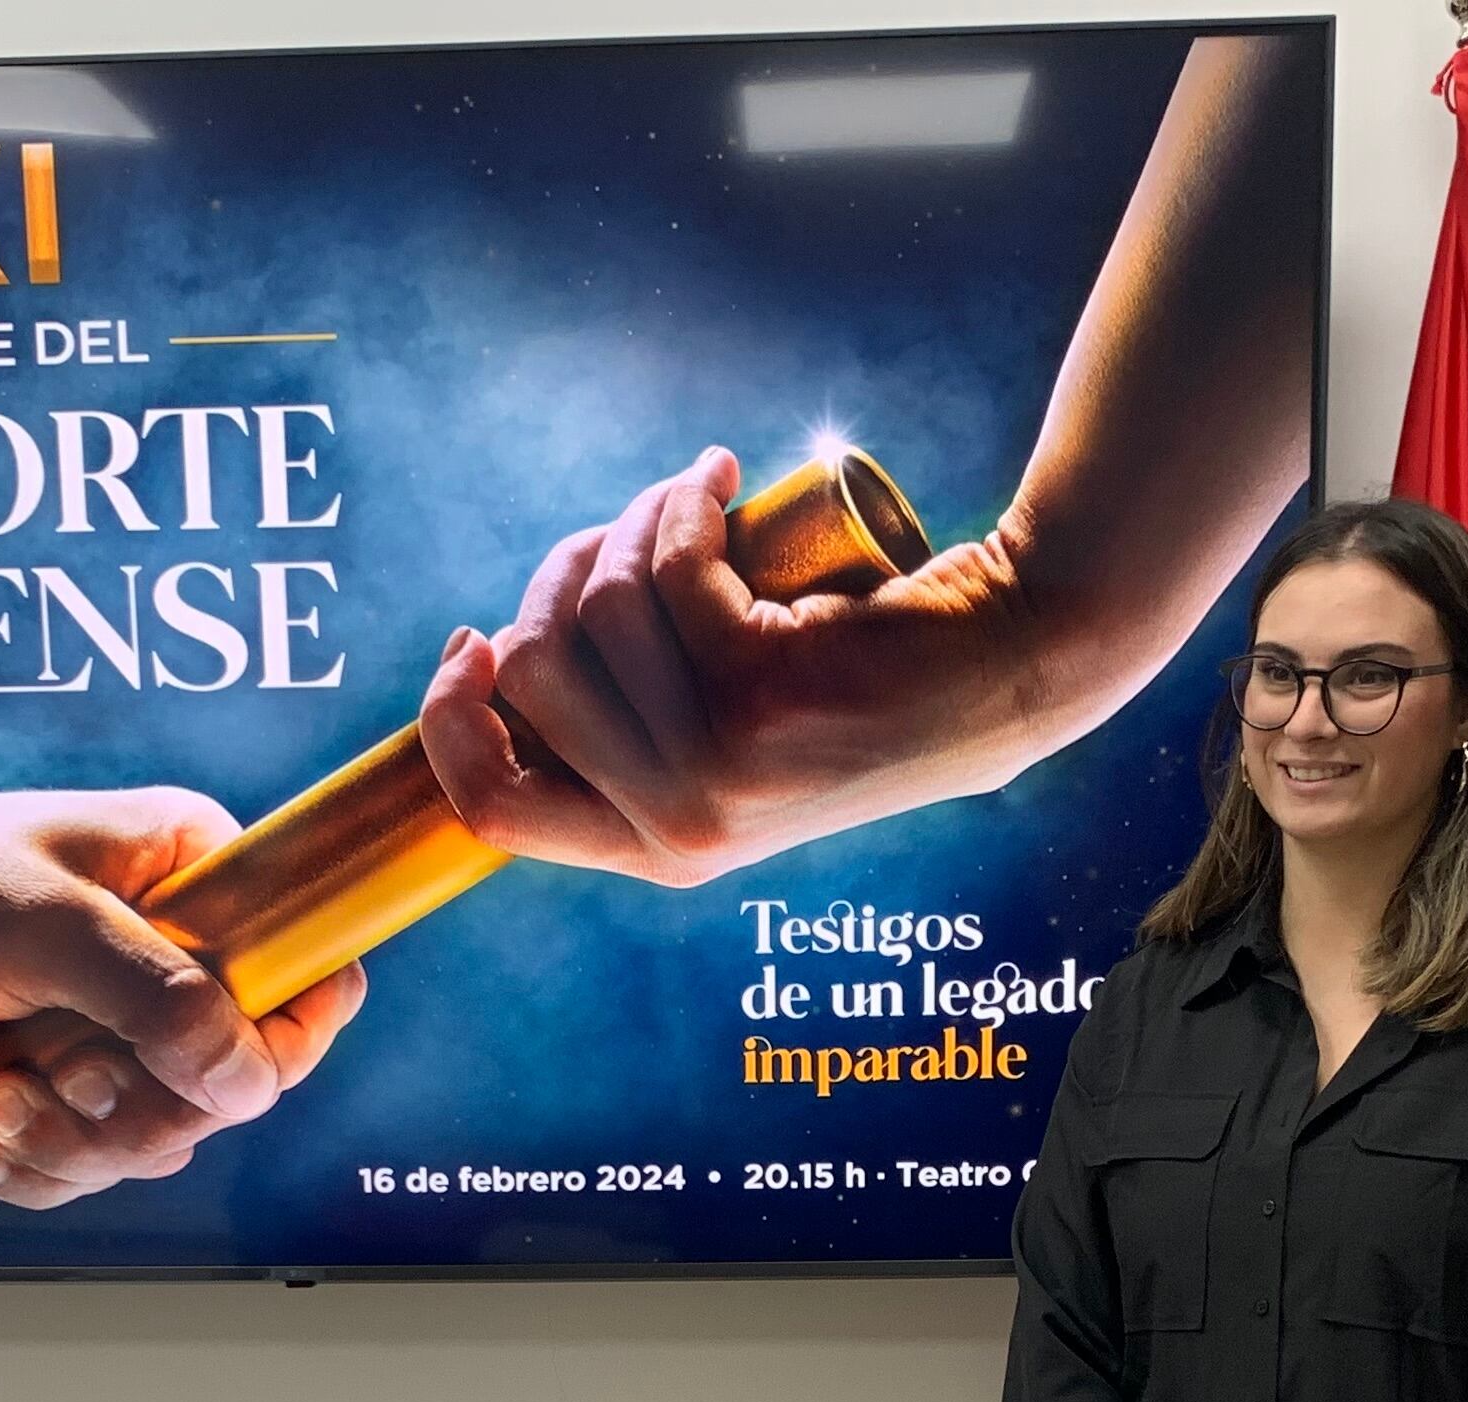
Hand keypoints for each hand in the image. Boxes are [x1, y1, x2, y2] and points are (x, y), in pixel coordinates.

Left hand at [0, 783, 370, 1210]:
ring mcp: (110, 1017)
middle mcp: (166, 946)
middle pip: (233, 1074)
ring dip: (77, 1140)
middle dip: (141, 1106)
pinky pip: (93, 1157)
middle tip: (65, 1083)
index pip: (302, 959)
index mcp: (188, 870)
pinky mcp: (54, 1075)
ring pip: (162, 1129)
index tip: (227, 1075)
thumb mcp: (53, 930)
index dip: (284, 1032)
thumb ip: (161, 1001)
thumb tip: (250, 1086)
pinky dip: (39, 1165)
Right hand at [418, 447, 1064, 887]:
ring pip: (594, 611)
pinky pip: (664, 567)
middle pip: (529, 680)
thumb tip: (510, 664)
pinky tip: (724, 481)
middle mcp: (682, 826)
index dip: (454, 715)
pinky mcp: (756, 686)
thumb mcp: (737, 744)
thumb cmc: (871, 689)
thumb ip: (638, 735)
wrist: (1012, 663)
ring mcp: (719, 764)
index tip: (473, 638)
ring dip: (629, 522)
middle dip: (555, 581)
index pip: (492, 807)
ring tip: (691, 498)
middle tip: (624, 532)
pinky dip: (683, 503)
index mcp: (662, 853)